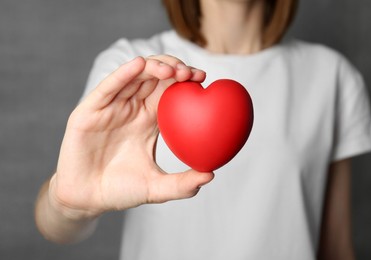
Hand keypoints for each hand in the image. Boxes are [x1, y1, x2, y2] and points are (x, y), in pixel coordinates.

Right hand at [50, 56, 213, 219]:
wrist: (88, 199)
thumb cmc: (121, 191)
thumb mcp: (156, 188)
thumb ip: (182, 184)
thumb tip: (211, 175)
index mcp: (149, 119)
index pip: (169, 91)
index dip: (185, 81)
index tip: (203, 78)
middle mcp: (132, 108)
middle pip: (154, 78)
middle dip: (173, 68)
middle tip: (189, 72)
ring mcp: (111, 107)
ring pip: (133, 76)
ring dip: (153, 67)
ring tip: (171, 70)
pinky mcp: (90, 110)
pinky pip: (108, 88)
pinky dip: (123, 74)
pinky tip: (139, 64)